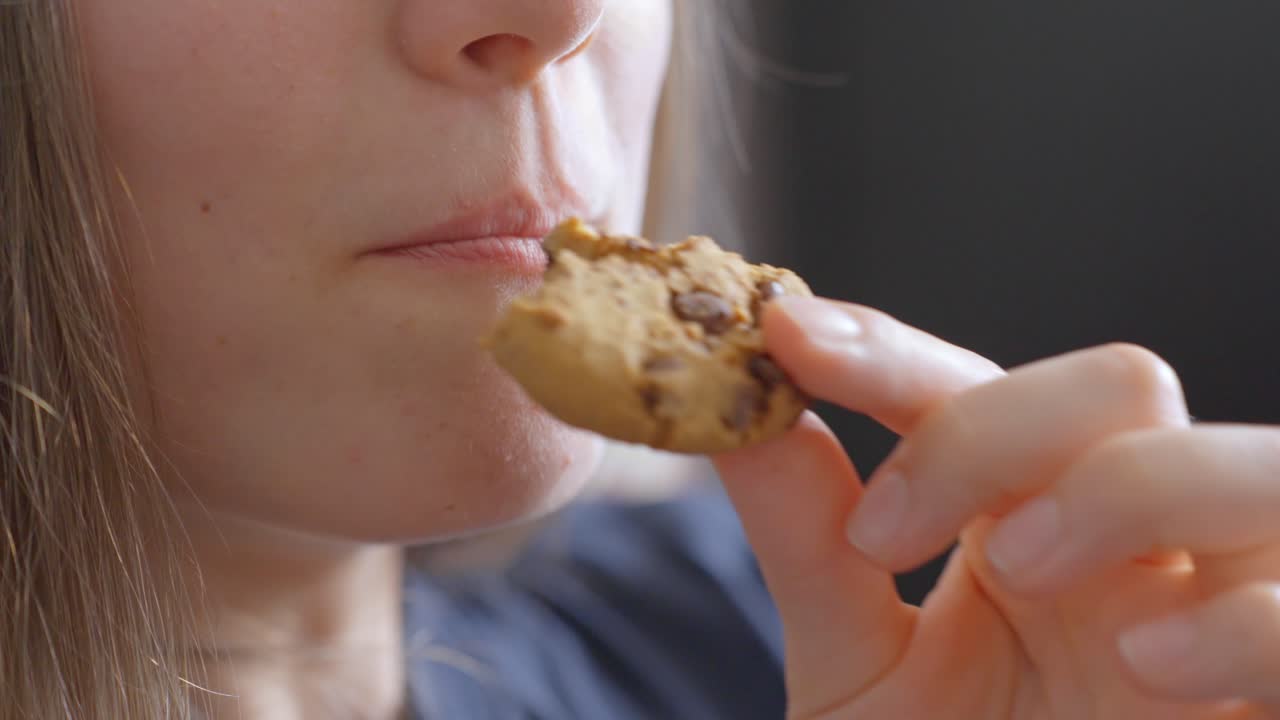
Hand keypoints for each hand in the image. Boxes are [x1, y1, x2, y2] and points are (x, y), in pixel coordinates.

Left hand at [713, 297, 1279, 718]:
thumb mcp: (862, 677)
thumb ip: (811, 548)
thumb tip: (739, 419)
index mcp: (1027, 523)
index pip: (971, 389)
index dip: (880, 348)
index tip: (782, 334)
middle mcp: (1139, 547)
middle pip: (1120, 385)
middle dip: (995, 428)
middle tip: (886, 532)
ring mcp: (1229, 608)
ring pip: (1248, 463)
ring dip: (1119, 489)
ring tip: (1014, 575)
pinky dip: (1240, 619)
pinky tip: (1146, 672)